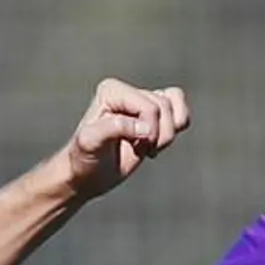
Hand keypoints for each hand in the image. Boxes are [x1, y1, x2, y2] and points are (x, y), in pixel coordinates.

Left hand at [61, 79, 190, 199]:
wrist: (88, 174)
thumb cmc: (84, 158)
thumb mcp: (90, 143)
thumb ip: (114, 128)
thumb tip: (145, 128)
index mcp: (111, 91)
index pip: (149, 106)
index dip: (149, 131)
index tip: (134, 148)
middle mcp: (128, 92)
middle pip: (164, 107)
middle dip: (158, 135)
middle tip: (139, 150)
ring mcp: (142, 102)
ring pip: (175, 109)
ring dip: (166, 135)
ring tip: (146, 147)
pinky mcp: (154, 115)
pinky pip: (180, 110)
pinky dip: (177, 128)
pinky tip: (156, 144)